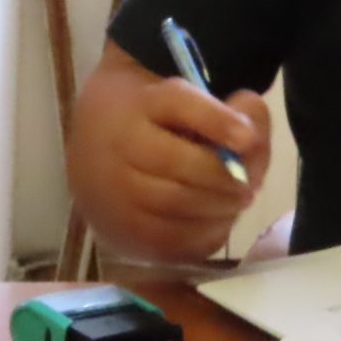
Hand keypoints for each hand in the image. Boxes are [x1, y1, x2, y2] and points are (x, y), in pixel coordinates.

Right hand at [71, 52, 270, 264]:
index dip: (216, 121)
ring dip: (219, 207)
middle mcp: (116, 148)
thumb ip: (227, 111)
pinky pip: (171, 242)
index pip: (177, 105)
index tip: (248, 136)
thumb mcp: (181, 98)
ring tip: (236, 200)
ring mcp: (112, 195)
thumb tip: (249, 140)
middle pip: (179, 164)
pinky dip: (205, 233)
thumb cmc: (148, 122)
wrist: (91, 152)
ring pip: (175, 206)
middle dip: (224, 176)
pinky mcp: (120, 234)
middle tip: (249, 183)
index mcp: (133, 106)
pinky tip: (217, 220)